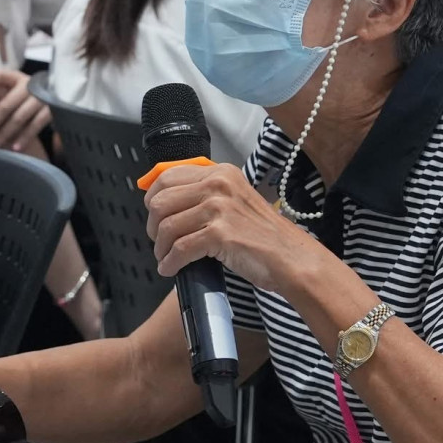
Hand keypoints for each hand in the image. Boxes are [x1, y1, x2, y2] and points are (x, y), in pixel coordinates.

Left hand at [0, 68, 50, 149]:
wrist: (57, 94)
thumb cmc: (26, 95)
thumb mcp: (14, 88)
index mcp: (16, 77)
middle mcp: (29, 85)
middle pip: (6, 105)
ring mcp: (41, 97)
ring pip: (19, 118)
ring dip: (4, 134)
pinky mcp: (51, 110)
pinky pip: (35, 125)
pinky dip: (25, 137)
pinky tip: (15, 148)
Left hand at [144, 162, 331, 294]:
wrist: (289, 256)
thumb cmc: (263, 234)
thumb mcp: (235, 200)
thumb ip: (205, 195)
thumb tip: (165, 201)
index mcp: (220, 173)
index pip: (168, 176)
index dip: (153, 198)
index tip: (152, 214)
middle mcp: (218, 185)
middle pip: (161, 201)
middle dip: (153, 225)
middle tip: (158, 241)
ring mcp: (220, 208)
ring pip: (167, 227)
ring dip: (161, 248)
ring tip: (166, 258)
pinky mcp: (220, 234)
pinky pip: (180, 249)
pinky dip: (170, 262)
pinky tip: (171, 269)